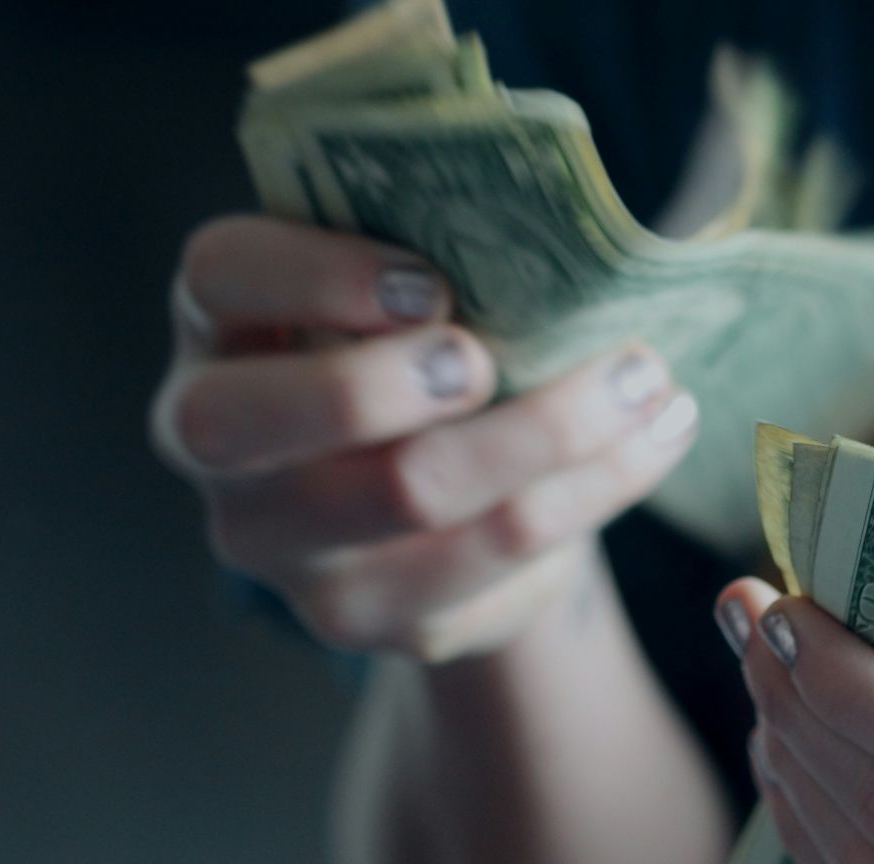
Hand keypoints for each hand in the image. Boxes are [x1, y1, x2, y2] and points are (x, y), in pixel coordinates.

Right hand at [151, 215, 698, 660]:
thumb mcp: (409, 296)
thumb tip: (563, 237)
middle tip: (489, 356)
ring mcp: (284, 547)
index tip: (428, 282)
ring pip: (410, 493)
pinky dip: (595, 488)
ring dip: (549, 429)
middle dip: (389, 380)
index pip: (219, 278)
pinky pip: (495, 556)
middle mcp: (217, 444)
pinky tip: (656, 438)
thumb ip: (438, 257)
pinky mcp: (370, 616)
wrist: (448, 507)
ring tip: (646, 380)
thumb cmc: (425, 355)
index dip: (314, 275)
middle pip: (262, 419)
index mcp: (221, 327)